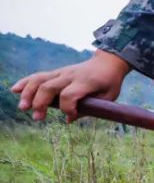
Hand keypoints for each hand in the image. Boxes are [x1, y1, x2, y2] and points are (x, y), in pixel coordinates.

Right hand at [12, 49, 131, 122]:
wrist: (108, 62)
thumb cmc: (109, 82)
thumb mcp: (108, 97)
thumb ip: (91, 108)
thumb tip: (69, 120)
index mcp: (86, 82)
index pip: (69, 94)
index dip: (67, 108)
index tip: (71, 117)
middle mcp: (71, 75)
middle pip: (49, 87)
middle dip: (40, 103)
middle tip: (37, 118)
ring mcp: (62, 72)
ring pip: (40, 79)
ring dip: (29, 93)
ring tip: (23, 107)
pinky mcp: (56, 72)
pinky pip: (38, 76)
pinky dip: (26, 82)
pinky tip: (15, 90)